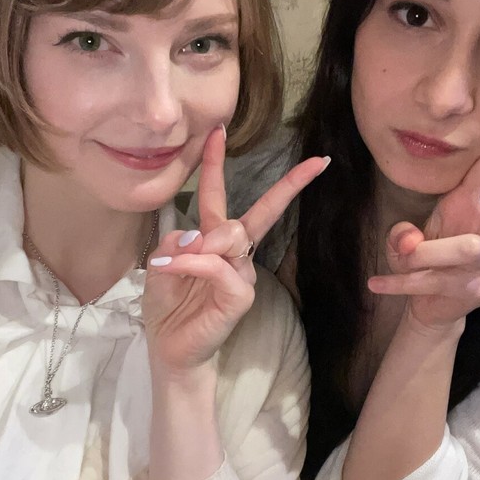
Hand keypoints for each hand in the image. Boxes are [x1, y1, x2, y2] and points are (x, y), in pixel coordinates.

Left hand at [143, 126, 328, 379]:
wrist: (170, 350)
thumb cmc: (168, 305)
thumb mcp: (162, 261)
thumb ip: (176, 239)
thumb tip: (198, 233)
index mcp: (213, 239)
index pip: (218, 195)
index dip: (215, 162)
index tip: (218, 129)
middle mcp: (234, 253)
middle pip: (261, 212)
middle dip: (289, 186)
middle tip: (317, 163)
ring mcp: (242, 275)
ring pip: (231, 237)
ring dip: (198, 245)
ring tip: (171, 263)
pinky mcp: (240, 297)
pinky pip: (220, 267)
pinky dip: (196, 263)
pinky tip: (175, 268)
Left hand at [368, 108, 479, 330]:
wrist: (430, 307)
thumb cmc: (426, 259)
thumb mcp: (406, 241)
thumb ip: (401, 238)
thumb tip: (409, 241)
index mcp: (469, 205)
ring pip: (461, 250)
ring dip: (423, 254)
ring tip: (397, 254)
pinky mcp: (474, 291)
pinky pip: (429, 283)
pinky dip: (396, 283)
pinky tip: (373, 283)